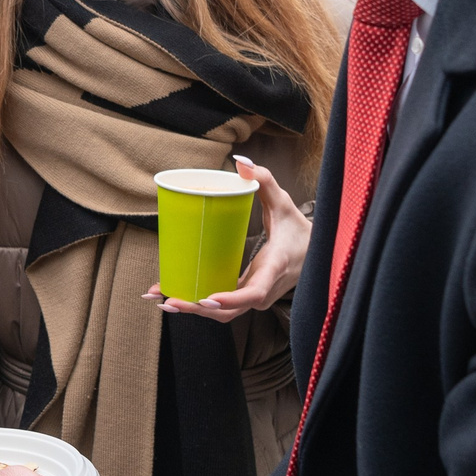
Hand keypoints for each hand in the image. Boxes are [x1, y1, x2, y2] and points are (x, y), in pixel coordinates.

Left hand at [147, 156, 308, 319]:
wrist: (315, 253)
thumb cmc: (297, 229)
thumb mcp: (283, 203)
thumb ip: (264, 180)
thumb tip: (241, 162)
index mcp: (274, 268)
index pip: (254, 293)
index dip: (231, 299)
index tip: (206, 298)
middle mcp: (264, 290)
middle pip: (228, 311)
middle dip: (196, 308)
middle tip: (167, 300)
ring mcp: (255, 298)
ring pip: (222, 313)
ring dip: (191, 309)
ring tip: (160, 299)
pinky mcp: (246, 298)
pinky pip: (222, 307)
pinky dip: (197, 304)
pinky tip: (172, 297)